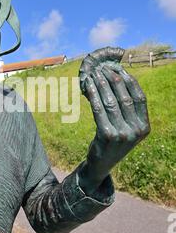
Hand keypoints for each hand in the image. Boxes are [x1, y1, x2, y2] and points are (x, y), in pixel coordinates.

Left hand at [79, 48, 150, 192]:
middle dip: (113, 80)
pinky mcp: (107, 136)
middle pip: (125, 98)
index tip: (119, 69)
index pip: (140, 97)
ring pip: (111, 102)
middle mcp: (136, 131)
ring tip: (95, 74)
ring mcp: (123, 134)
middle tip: (103, 69)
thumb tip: (118, 77)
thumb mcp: (127, 126)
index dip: (130, 81)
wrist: (101, 163)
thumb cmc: (114, 139)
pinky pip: (99, 110)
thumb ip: (127, 109)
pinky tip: (88, 86)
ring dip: (101, 85)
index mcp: (145, 126)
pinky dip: (93, 95)